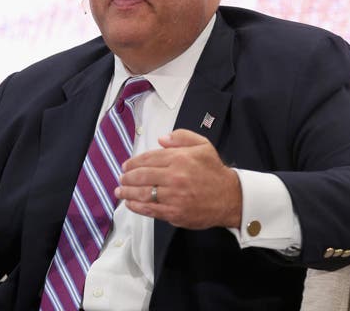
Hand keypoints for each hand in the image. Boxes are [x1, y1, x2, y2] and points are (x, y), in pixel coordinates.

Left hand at [115, 128, 241, 228]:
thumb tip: (161, 140)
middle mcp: (174, 177)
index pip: (148, 158)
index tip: (126, 166)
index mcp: (179, 159)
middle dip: (127, 177)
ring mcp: (173, 197)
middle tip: (121, 177)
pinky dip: (136, 206)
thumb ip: (181, 137)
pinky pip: (150, 209)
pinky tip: (129, 203)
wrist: (230, 197)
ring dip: (127, 192)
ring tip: (120, 190)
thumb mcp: (202, 145)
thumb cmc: (214, 171)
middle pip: (142, 176)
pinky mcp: (174, 213)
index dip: (133, 162)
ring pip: (142, 193)